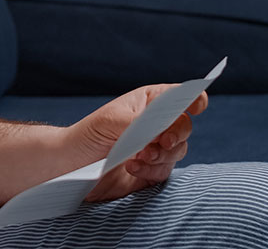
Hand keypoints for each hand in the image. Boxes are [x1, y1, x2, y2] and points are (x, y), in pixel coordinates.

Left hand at [69, 84, 208, 201]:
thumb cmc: (88, 135)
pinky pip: (165, 171)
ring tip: (139, 156)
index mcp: (149, 103)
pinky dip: (152, 170)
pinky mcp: (152, 171)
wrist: (70, 167)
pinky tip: (132, 167)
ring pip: (179, 150)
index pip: (180, 96)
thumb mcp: (111, 121)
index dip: (193, 99)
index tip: (196, 107)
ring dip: (162, 154)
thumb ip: (141, 122)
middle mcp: (157, 124)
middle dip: (176, 134)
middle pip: (184, 126)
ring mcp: (156, 148)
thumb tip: (164, 126)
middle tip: (161, 141)